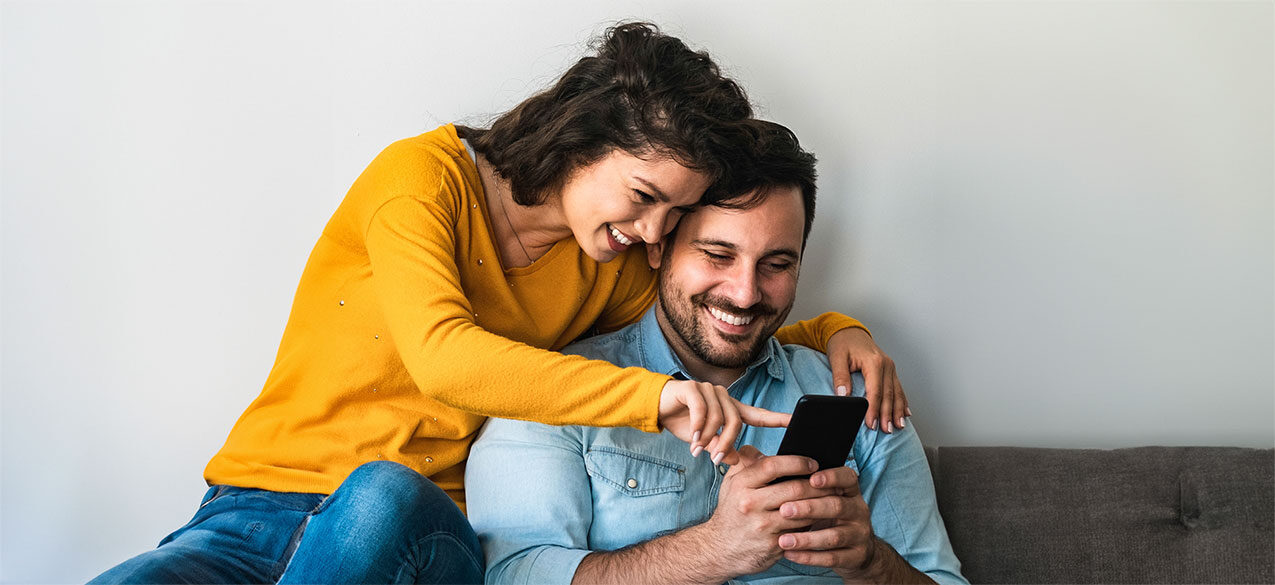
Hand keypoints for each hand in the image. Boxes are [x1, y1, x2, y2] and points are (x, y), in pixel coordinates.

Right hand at [658, 380, 789, 463]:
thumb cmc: (682, 422)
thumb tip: (735, 460)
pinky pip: (702, 409)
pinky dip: (698, 426)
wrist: (656, 408)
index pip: (758, 414)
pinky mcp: (693, 388)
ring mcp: (709, 390)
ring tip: (698, 450)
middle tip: (717, 459)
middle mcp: (723, 396)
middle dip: (727, 442)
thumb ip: (720, 447)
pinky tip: (693, 438)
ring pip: (719, 417)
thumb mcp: (703, 440)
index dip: (776, 418)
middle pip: (736, 421)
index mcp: (730, 408)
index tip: (795, 421)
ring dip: (709, 437)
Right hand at [700, 446, 838, 576]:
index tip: (813, 463)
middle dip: (817, 483)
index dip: (797, 462)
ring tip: (832, 497)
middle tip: (830, 481)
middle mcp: (750, 505)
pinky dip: (813, 523)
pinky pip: (801, 531)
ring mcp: (762, 527)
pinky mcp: (773, 545)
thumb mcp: (732, 483)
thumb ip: (747, 462)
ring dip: (821, 504)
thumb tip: (763, 449)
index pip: (772, 466)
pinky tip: (820, 517)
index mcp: (741, 484)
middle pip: (793, 489)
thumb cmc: (732, 512)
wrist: (720, 549)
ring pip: (802, 511)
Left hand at [774, 466, 878, 579]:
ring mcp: (859, 535)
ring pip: (834, 537)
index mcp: (851, 492)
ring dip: (806, 538)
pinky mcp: (856, 556)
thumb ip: (811, 489)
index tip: (811, 479)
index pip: (848, 478)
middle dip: (809, 508)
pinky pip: (831, 558)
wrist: (859, 549)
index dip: (832, 477)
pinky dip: (809, 557)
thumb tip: (780, 477)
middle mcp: (859, 511)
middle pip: (837, 506)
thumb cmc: (832, 517)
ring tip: (783, 540)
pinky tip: (790, 554)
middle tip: (784, 510)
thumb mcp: (829, 499)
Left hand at [825, 327, 909, 432]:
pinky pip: (898, 387)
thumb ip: (840, 376)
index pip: (875, 391)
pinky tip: (905, 413)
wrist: (848, 331)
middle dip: (888, 414)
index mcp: (874, 362)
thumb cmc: (842, 343)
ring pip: (897, 392)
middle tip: (886, 430)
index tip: (871, 424)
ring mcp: (890, 367)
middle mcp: (886, 364)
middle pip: (888, 394)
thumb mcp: (837, 358)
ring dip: (898, 411)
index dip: (873, 410)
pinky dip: (902, 401)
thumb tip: (843, 395)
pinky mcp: (890, 370)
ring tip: (898, 426)